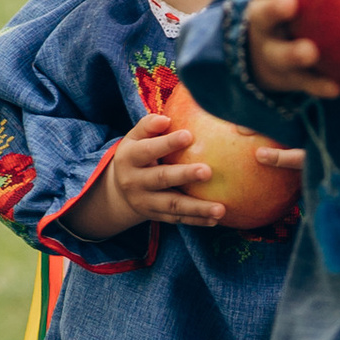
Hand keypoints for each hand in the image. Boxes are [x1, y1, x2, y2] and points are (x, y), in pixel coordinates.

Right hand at [88, 111, 230, 233]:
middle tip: (207, 171)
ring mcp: (145, 202)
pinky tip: (215, 219)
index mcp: (130, 158)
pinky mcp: (156, 216)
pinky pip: (178, 219)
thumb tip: (166, 119)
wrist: (118, 191)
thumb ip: (148, 126)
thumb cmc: (136, 154)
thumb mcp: (135, 138)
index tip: (189, 135)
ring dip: (197, 208)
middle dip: (184, 175)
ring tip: (220, 209)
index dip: (167, 143)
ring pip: (172, 205)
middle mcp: (135, 182)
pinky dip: (197, 220)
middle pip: (161, 179)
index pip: (148, 150)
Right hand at [240, 0, 339, 99]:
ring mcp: (274, 53)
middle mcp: (265, 25)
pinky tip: (337, 88)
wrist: (275, 56)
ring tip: (310, 52)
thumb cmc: (301, 8)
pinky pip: (303, 84)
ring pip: (279, 54)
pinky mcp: (289, 79)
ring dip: (293, 53)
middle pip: (262, 15)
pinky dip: (318, 86)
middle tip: (291, 5)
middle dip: (274, 9)